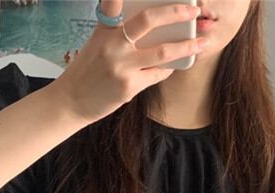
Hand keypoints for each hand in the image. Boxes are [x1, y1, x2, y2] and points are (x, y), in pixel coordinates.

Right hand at [52, 1, 207, 124]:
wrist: (71, 101)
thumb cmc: (87, 70)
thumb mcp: (97, 41)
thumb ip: (117, 27)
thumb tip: (151, 21)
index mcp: (106, 28)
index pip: (118, 0)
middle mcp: (113, 44)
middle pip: (150, 20)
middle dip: (177, 12)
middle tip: (195, 9)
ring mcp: (122, 66)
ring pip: (163, 52)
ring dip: (187, 46)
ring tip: (202, 42)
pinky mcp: (128, 87)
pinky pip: (157, 74)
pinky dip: (168, 69)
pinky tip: (175, 65)